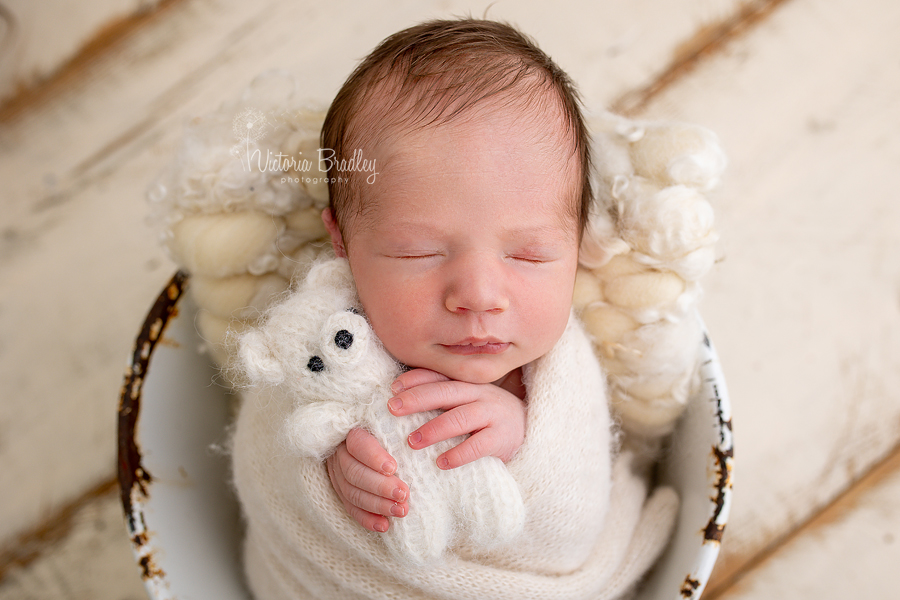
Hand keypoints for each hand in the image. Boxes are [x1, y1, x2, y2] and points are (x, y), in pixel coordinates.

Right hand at [325, 428, 408, 532]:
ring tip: (401, 511)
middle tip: (404, 494)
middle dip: (380, 486)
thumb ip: (404, 425)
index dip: (373, 456)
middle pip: (354, 472)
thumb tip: (422, 435)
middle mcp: (340, 452)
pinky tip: (385, 526)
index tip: (393, 467)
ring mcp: (337, 473)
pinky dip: (367, 519)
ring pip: (351, 492)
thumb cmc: (393, 427)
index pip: (358, 443)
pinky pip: (350, 508)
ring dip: (377, 505)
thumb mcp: (397, 420)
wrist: (373, 436)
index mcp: (352, 431)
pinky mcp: (341, 491)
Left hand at [388, 368, 526, 468]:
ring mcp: (492, 414)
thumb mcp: (466, 400)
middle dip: (418, 398)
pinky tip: (442, 462)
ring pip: (460, 417)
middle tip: (393, 408)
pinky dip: (459, 453)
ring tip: (412, 441)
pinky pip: (479, 445)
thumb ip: (441, 397)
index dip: (416, 379)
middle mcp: (480, 394)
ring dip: (434, 429)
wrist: (528, 429)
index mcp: (467, 383)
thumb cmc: (486, 416)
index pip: (439, 375)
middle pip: (446, 392)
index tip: (393, 388)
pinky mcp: (502, 438)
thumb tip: (400, 399)